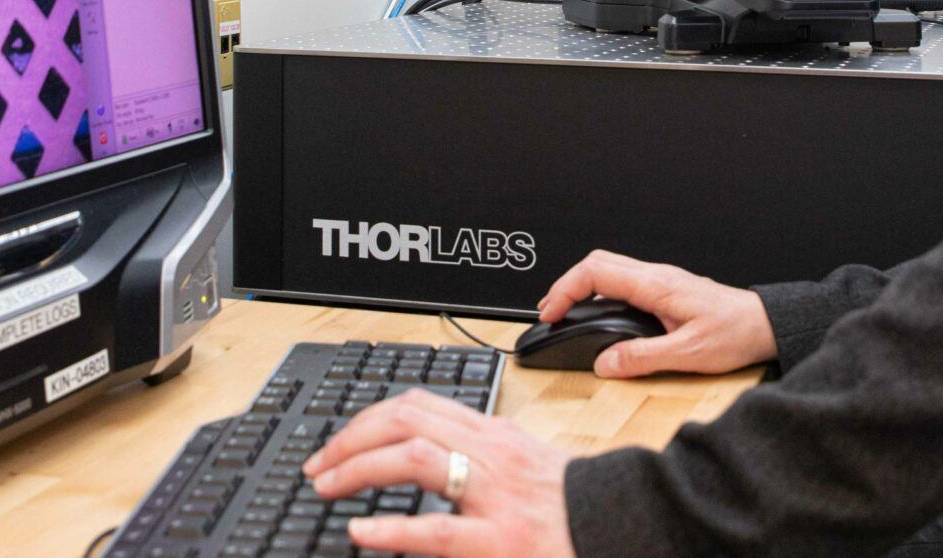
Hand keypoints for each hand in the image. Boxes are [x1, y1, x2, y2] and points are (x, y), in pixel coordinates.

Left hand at [303, 389, 573, 556]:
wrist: (622, 528)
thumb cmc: (576, 504)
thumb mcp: (527, 463)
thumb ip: (481, 456)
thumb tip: (429, 456)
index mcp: (495, 434)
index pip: (420, 403)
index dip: (369, 417)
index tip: (340, 439)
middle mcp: (492, 454)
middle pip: (406, 419)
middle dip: (352, 437)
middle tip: (320, 464)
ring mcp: (496, 495)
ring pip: (414, 458)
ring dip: (358, 467)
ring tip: (327, 486)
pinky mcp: (500, 539)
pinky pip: (436, 530)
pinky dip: (391, 528)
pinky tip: (361, 530)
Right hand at [537, 249, 776, 377]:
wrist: (764, 324)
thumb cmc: (736, 333)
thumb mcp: (688, 354)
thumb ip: (643, 358)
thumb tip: (606, 363)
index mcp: (656, 285)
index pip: (596, 273)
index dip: (565, 290)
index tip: (551, 314)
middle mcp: (656, 276)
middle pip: (597, 262)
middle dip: (566, 285)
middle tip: (550, 313)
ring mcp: (660, 280)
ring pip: (609, 269)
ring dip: (582, 287)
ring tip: (566, 313)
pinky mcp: (666, 289)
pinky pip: (623, 280)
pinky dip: (600, 293)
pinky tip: (599, 314)